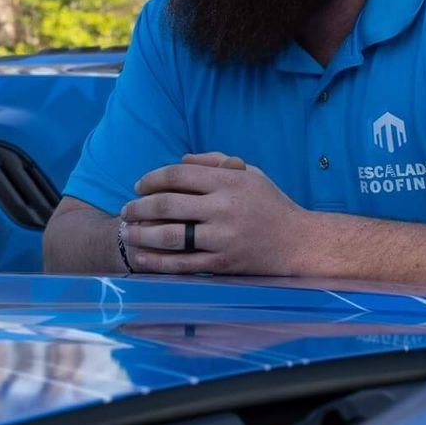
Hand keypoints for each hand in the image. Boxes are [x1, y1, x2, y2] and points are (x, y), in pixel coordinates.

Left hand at [118, 152, 306, 275]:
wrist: (300, 243)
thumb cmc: (271, 204)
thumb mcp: (249, 173)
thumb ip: (214, 162)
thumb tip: (180, 160)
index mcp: (229, 181)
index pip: (178, 174)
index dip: (152, 178)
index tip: (139, 185)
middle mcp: (224, 208)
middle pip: (168, 204)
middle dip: (139, 206)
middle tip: (125, 210)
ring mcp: (223, 238)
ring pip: (171, 235)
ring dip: (142, 233)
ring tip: (126, 231)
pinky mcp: (223, 263)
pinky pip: (183, 263)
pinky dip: (158, 261)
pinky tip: (141, 256)